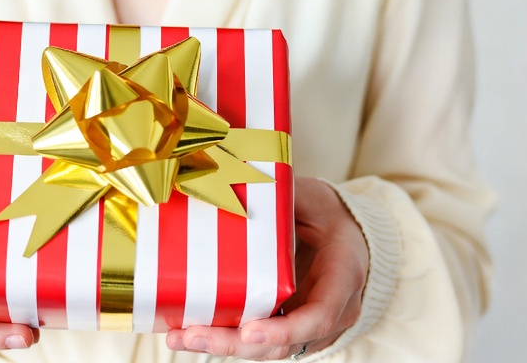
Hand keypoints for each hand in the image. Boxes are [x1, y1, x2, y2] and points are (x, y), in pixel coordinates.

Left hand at [166, 177, 367, 359]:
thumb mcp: (314, 198)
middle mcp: (330, 312)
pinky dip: (226, 337)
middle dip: (234, 344)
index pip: (318, 317)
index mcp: (342, 278)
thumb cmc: (331, 215)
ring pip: (266, 349)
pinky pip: (258, 340)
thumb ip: (282, 194)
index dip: (284, 330)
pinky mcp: (287, 325)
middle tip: (192, 336)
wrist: (348, 235)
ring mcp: (308, 325)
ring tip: (179, 336)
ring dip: (221, 345)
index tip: (248, 331)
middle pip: (283, 345)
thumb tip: (234, 180)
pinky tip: (189, 330)